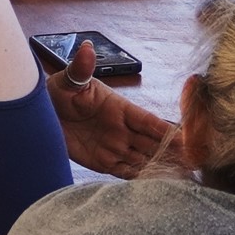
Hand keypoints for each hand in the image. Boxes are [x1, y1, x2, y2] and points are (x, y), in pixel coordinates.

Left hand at [45, 41, 175, 177]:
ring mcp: (114, 146)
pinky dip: (140, 178)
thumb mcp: (70, 80)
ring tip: (182, 178)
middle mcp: (122, 129)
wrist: (40, 114)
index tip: (185, 138)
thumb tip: (87, 49)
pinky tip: (155, 186)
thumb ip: (81, 68)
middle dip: (172, 152)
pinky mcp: (103, 162)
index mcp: (120, 108)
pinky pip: (126, 171)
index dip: (166, 130)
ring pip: (143, 158)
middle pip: (152, 142)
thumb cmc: (58, 92)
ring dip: (161, 167)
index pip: (148, 121)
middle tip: (194, 163)